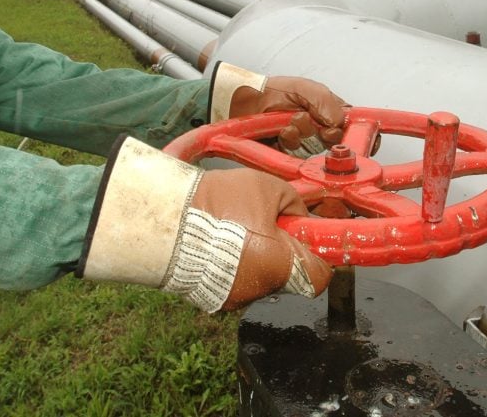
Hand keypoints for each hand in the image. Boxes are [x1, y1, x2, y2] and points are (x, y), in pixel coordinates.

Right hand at [193, 168, 331, 309]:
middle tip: (266, 222)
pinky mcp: (212, 299)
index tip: (311, 238)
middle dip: (282, 249)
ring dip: (256, 257)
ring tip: (234, 230)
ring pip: (260, 276)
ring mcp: (234, 299)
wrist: (167, 220)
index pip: (320, 276)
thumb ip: (295, 203)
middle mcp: (261, 290)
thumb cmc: (219, 204)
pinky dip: (232, 265)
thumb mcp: (268, 188)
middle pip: (287, 273)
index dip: (320, 255)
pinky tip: (217, 243)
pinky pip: (234, 280)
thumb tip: (300, 215)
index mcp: (281, 267)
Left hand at [230, 76, 347, 154]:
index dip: (354, 131)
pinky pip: (297, 155)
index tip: (347, 130)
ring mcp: (306, 141)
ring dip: (302, 132)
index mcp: (329, 109)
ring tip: (289, 121)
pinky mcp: (291, 153)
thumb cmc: (274, 90)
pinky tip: (281, 131)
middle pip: (337, 139)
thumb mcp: (305, 88)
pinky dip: (289, 141)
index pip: (352, 124)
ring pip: (316, 147)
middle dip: (324, 131)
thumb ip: (326, 102)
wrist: (246, 100)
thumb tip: (340, 122)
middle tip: (313, 121)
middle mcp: (320, 126)